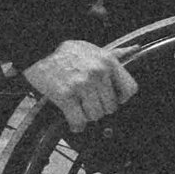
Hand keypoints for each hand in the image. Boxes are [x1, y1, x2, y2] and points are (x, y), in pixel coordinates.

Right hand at [22, 36, 139, 129]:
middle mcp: (98, 73)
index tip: (115, 99)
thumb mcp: (94, 49)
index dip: (122, 98)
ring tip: (80, 109)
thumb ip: (115, 53)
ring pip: (96, 115)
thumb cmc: (67, 52)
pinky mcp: (66, 96)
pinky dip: (76, 125)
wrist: (39, 51)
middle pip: (111, 107)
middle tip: (90, 104)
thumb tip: (135, 48)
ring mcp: (82, 85)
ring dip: (87, 116)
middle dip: (101, 108)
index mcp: (108, 62)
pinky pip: (78, 120)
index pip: (130, 89)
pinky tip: (73, 121)